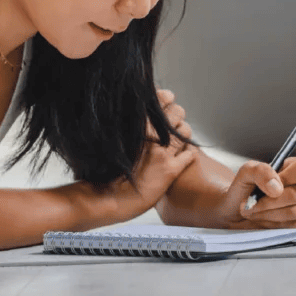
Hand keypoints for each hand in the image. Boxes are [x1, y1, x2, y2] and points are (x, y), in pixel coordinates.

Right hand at [107, 89, 197, 221]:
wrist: (107, 198)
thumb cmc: (105, 170)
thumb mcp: (114, 137)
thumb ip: (128, 124)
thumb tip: (137, 115)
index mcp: (137, 123)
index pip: (161, 97)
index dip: (166, 98)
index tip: (167, 99)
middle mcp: (152, 134)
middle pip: (177, 112)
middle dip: (177, 116)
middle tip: (173, 122)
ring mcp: (162, 151)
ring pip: (186, 130)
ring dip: (183, 134)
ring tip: (177, 140)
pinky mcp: (171, 169)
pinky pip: (190, 155)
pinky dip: (187, 154)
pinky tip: (181, 158)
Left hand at [213, 157, 295, 234]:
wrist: (236, 211)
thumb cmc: (244, 189)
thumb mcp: (246, 173)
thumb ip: (261, 172)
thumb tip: (277, 188)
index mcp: (294, 169)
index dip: (287, 178)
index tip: (268, 186)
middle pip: (295, 195)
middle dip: (268, 202)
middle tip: (250, 204)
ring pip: (293, 212)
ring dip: (267, 214)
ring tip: (253, 212)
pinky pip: (294, 227)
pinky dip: (273, 226)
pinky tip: (263, 221)